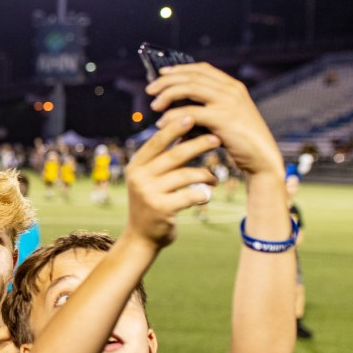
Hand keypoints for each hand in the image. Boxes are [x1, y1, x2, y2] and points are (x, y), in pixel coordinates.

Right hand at [124, 114, 219, 248]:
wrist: (141, 237)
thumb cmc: (153, 202)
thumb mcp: (149, 178)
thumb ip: (161, 159)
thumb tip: (183, 130)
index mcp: (136, 165)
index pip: (158, 141)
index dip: (175, 128)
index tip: (193, 116)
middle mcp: (139, 177)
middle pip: (174, 155)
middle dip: (198, 145)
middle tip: (216, 139)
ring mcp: (148, 193)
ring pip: (186, 175)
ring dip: (205, 175)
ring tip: (213, 179)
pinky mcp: (161, 209)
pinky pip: (190, 195)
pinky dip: (203, 194)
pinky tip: (206, 195)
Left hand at [146, 63, 282, 178]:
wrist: (262, 158)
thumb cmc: (239, 141)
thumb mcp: (224, 118)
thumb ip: (205, 109)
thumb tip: (173, 110)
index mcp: (233, 86)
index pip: (202, 69)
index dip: (179, 69)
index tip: (161, 73)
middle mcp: (231, 90)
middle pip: (192, 76)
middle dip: (167, 81)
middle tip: (149, 90)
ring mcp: (228, 102)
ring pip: (189, 89)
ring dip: (167, 95)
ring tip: (154, 106)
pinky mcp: (223, 119)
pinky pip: (190, 113)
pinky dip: (172, 117)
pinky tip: (162, 124)